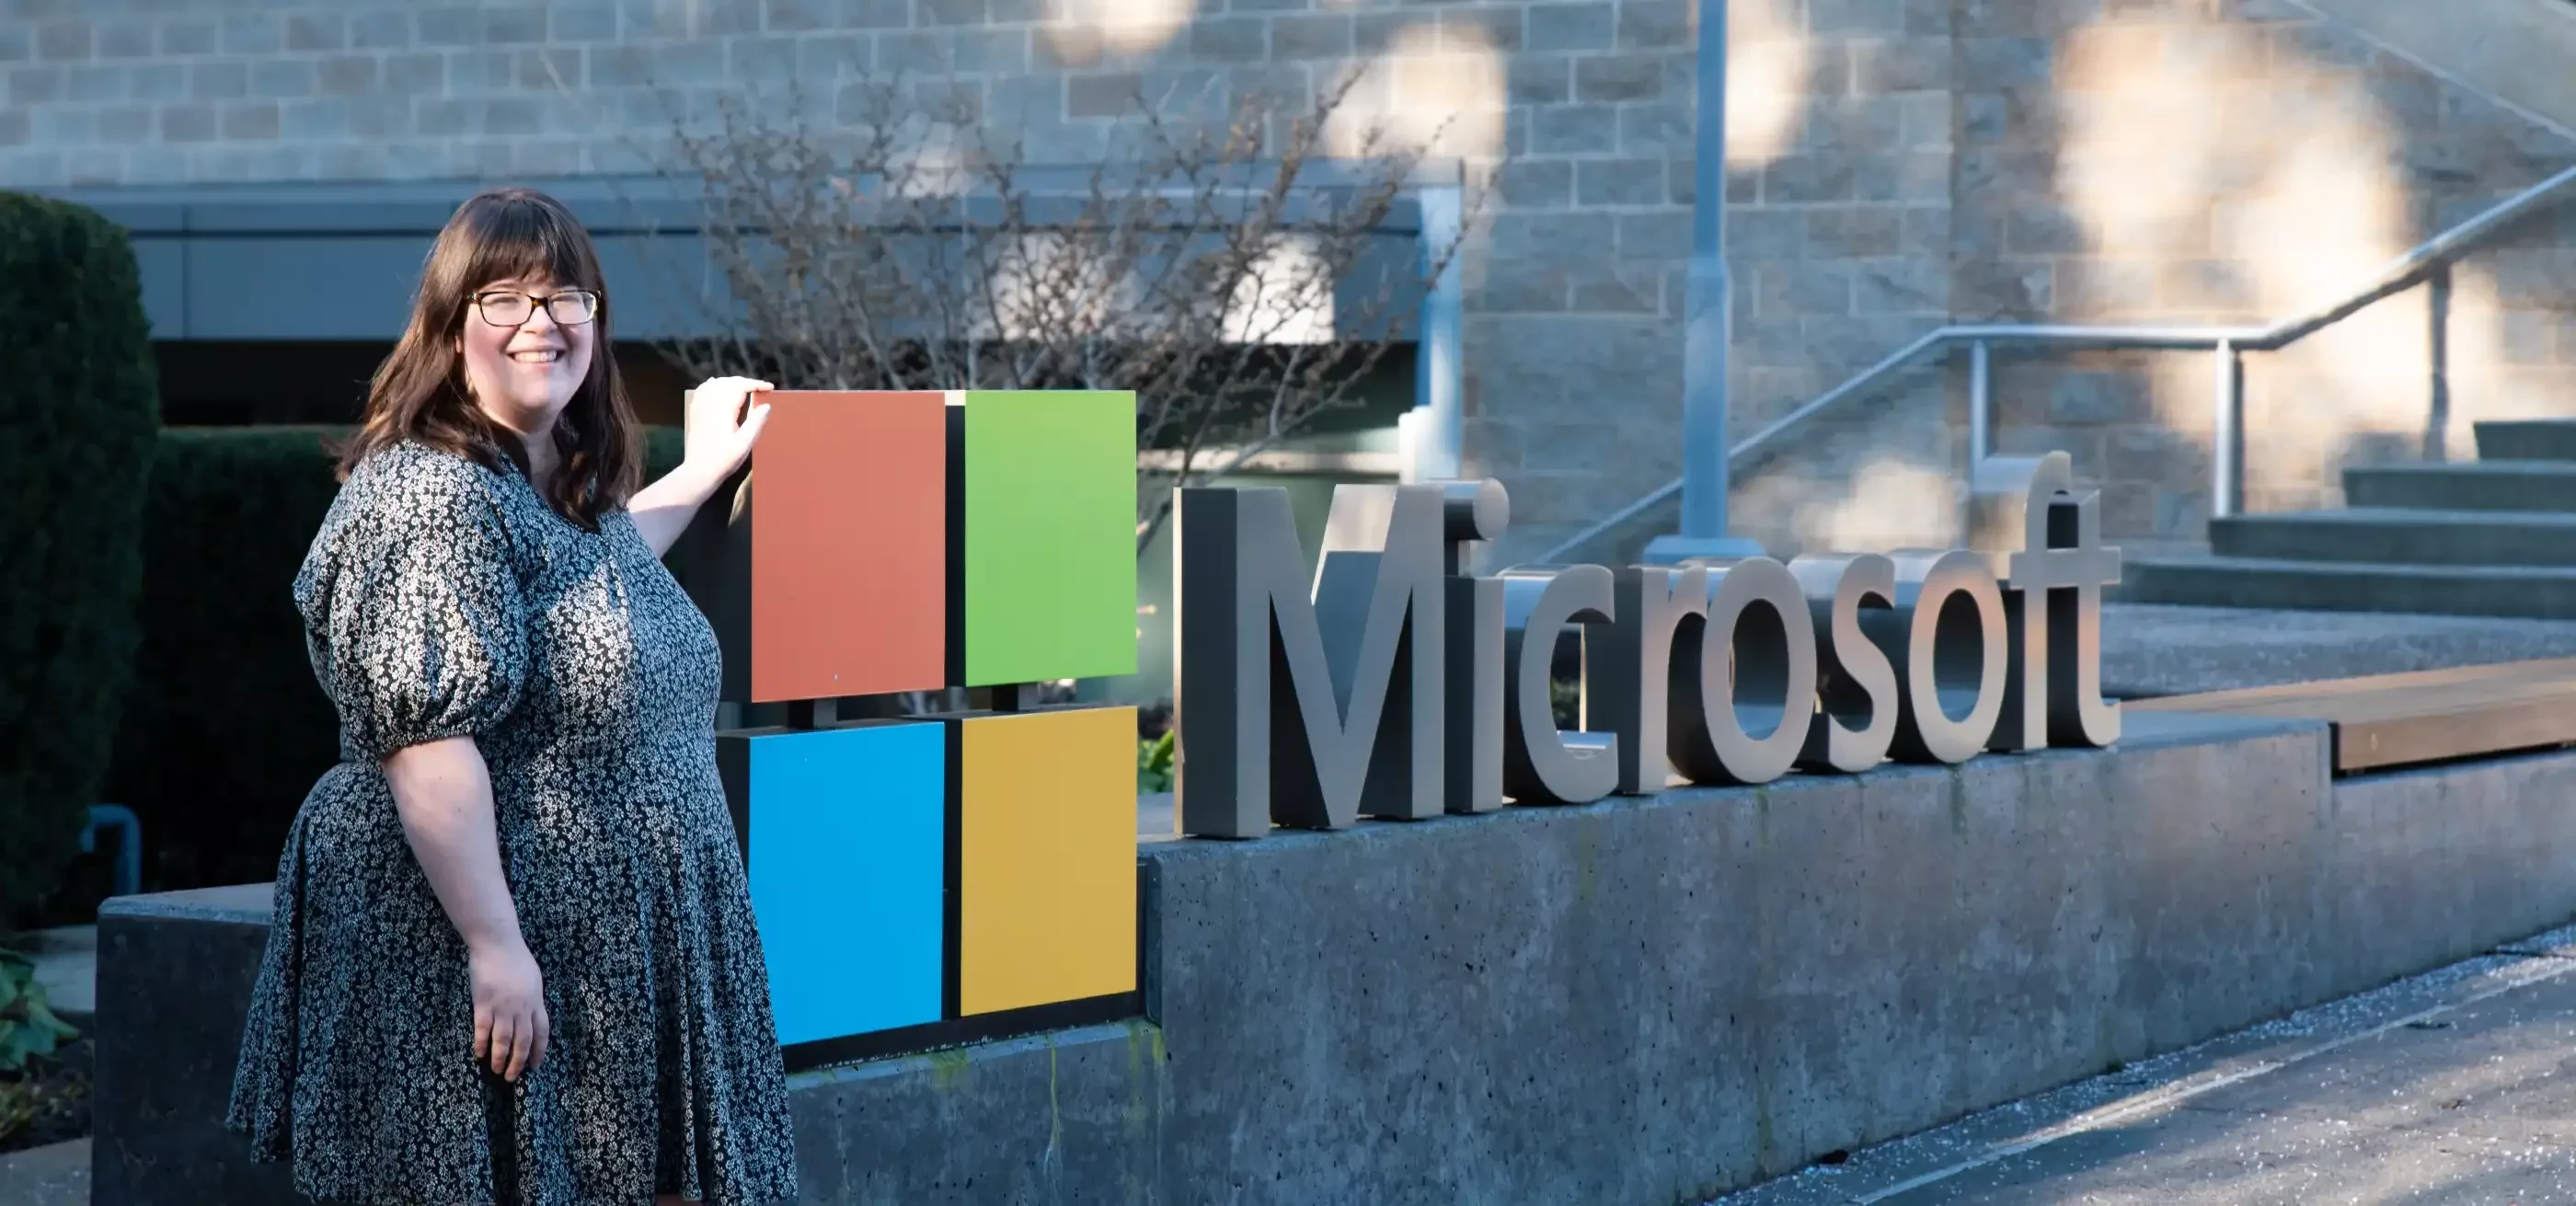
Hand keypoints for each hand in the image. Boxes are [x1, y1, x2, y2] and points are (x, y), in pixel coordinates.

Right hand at [468, 937, 549, 1081]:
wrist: (497, 945)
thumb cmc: (516, 959)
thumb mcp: (533, 980)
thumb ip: (532, 1000)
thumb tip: (531, 1015)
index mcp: (536, 1002)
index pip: (541, 1033)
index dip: (538, 1051)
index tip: (535, 1065)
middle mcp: (522, 1009)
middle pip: (523, 1042)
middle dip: (519, 1062)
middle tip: (514, 1077)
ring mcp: (502, 1008)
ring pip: (504, 1041)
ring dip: (501, 1059)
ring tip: (498, 1071)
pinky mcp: (483, 1005)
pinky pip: (482, 1030)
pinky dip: (481, 1045)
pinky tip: (480, 1055)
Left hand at [684, 376, 773, 480]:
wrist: (699, 470)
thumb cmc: (725, 459)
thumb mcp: (745, 443)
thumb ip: (756, 422)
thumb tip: (767, 405)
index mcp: (724, 408)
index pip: (741, 386)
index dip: (757, 384)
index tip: (770, 388)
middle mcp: (711, 402)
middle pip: (730, 382)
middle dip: (746, 383)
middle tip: (761, 390)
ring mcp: (701, 405)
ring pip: (717, 383)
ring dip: (732, 383)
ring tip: (745, 389)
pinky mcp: (695, 411)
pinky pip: (704, 389)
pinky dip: (715, 385)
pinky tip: (718, 386)